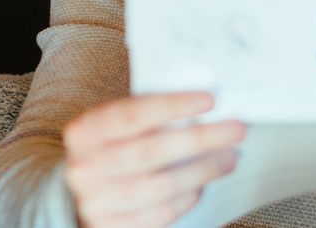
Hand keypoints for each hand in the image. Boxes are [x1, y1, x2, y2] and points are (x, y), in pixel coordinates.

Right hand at [63, 91, 245, 227]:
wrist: (79, 192)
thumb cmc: (111, 148)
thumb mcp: (116, 125)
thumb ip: (149, 114)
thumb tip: (207, 105)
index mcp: (85, 132)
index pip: (133, 114)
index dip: (173, 106)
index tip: (210, 99)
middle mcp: (86, 167)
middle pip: (152, 152)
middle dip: (201, 139)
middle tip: (236, 129)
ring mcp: (97, 201)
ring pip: (162, 186)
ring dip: (204, 170)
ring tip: (229, 157)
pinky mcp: (113, 226)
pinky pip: (162, 214)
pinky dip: (188, 197)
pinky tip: (203, 183)